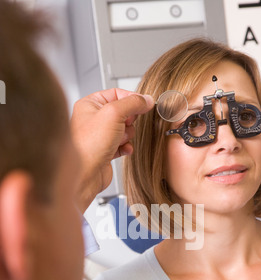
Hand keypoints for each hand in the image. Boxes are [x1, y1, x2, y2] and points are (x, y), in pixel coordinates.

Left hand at [71, 88, 153, 212]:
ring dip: (127, 135)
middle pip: (123, 112)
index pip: (116, 93)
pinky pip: (123, 145)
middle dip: (128, 121)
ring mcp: (100, 136)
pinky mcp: (105, 151)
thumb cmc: (88, 145)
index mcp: (90, 105)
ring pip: (125, 129)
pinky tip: (123, 150)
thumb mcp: (113, 114)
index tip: (143, 104)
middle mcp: (93, 119)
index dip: (131, 99)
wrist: (84, 175)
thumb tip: (146, 99)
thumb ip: (132, 103)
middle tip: (124, 125)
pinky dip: (126, 147)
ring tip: (119, 140)